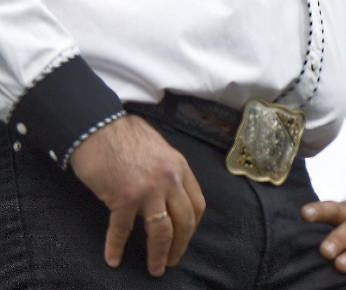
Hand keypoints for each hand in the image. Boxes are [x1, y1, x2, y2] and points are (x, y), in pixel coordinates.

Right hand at [69, 113, 206, 275]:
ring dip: (159, 254)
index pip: (196, 203)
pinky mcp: (123, 197)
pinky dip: (116, 247)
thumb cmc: (125, 136)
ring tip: (155, 269)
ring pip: (162, 230)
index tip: (184, 238)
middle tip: (172, 261)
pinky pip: (122, 229)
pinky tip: (113, 259)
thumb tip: (168, 194)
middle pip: (184, 221)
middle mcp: (170, 179)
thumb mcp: (160, 150)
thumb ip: (168, 172)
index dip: (192, 225)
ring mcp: (148, 189)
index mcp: (180, 167)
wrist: (97, 127)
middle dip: (180, 245)